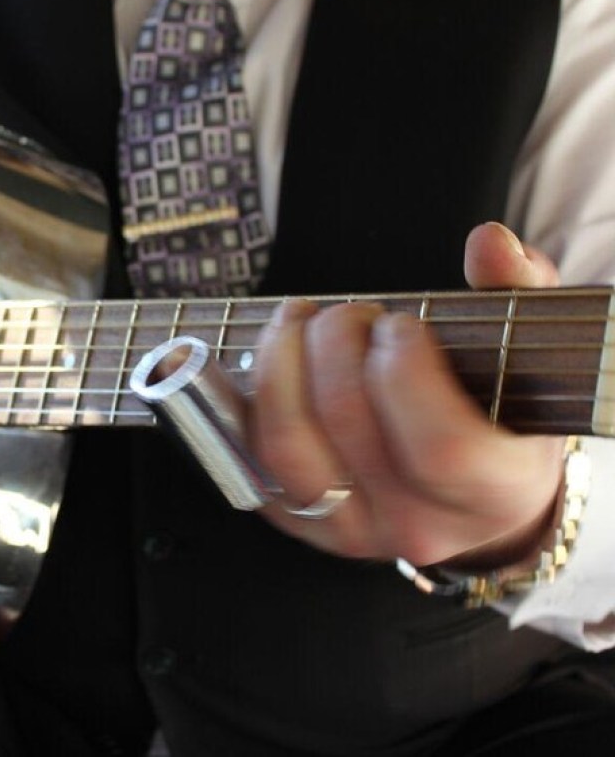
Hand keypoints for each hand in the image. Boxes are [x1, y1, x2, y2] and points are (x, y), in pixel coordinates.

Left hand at [249, 222, 564, 570]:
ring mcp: (350, 531)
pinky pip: (248, 454)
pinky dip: (248, 395)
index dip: (406, 371)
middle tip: (349, 315)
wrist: (468, 493)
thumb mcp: (526, 351)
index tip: (400, 325)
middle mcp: (418, 526)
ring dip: (278, 361)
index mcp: (493, 493)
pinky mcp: (295, 521)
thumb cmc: (498, 410)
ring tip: (300, 323)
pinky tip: (276, 359)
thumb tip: (488, 243)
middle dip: (335, 342)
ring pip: (284, 443)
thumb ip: (518, 290)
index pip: (441, 447)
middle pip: (347, 424)